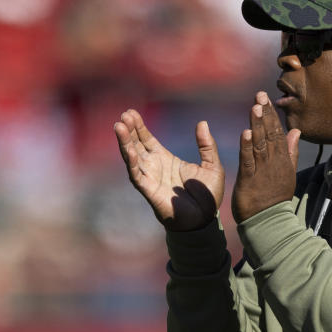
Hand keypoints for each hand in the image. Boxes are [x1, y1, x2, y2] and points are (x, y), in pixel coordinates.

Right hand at [114, 109, 224, 231]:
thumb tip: (202, 122)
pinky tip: (129, 149)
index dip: (139, 126)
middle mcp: (154, 167)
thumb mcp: (212, 165)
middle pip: (137, 145)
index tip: (131, 112)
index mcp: (166, 159)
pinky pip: (137, 174)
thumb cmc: (207, 195)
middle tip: (124, 115)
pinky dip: (131, 162)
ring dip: (125, 142)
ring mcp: (150, 178)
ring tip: (119, 126)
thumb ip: (206, 145)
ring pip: (132, 157)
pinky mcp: (149, 190)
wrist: (205, 219)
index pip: (148, 139)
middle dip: (129, 130)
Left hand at [232, 91, 300, 222]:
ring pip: (260, 144)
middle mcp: (274, 162)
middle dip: (265, 114)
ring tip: (255, 107)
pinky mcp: (250, 180)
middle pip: (270, 134)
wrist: (269, 221)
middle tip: (260, 95)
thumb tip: (295, 131)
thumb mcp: (287, 172)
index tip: (265, 99)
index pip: (278, 132)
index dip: (271, 115)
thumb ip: (290, 151)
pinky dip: (247, 147)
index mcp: (282, 159)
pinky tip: (246, 133)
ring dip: (257, 125)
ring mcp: (263, 170)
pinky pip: (249, 161)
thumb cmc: (276, 197)